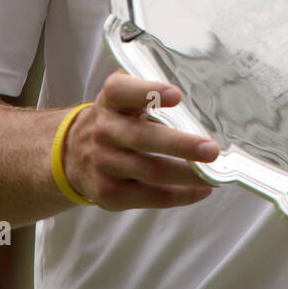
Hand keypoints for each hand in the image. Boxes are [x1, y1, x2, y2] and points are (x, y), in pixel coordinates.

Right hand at [59, 72, 220, 210]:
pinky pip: (151, 197)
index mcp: (110, 100)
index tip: (176, 94)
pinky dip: (181, 195)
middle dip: (180, 145)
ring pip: (151, 172)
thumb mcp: (124, 97)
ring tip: (214, 175)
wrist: (73, 154)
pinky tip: (202, 189)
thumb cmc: (117, 119)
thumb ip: (151, 93)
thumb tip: (202, 97)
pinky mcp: (110, 194)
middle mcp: (104, 131)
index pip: (123, 91)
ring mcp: (104, 164)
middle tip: (212, 149)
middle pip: (142, 138)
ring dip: (187, 175)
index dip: (148, 91)